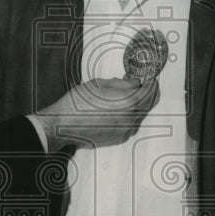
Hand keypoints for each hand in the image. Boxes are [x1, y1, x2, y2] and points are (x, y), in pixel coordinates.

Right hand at [32, 77, 158, 149]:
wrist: (63, 125)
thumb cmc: (77, 103)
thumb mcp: (99, 84)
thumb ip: (122, 83)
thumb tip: (135, 83)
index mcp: (127, 103)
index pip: (149, 91)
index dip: (151, 82)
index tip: (150, 77)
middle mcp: (130, 119)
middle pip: (148, 104)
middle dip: (148, 92)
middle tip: (143, 84)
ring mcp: (125, 131)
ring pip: (140, 115)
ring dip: (139, 104)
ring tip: (127, 94)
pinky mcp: (119, 138)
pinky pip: (132, 124)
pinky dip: (131, 115)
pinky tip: (120, 107)